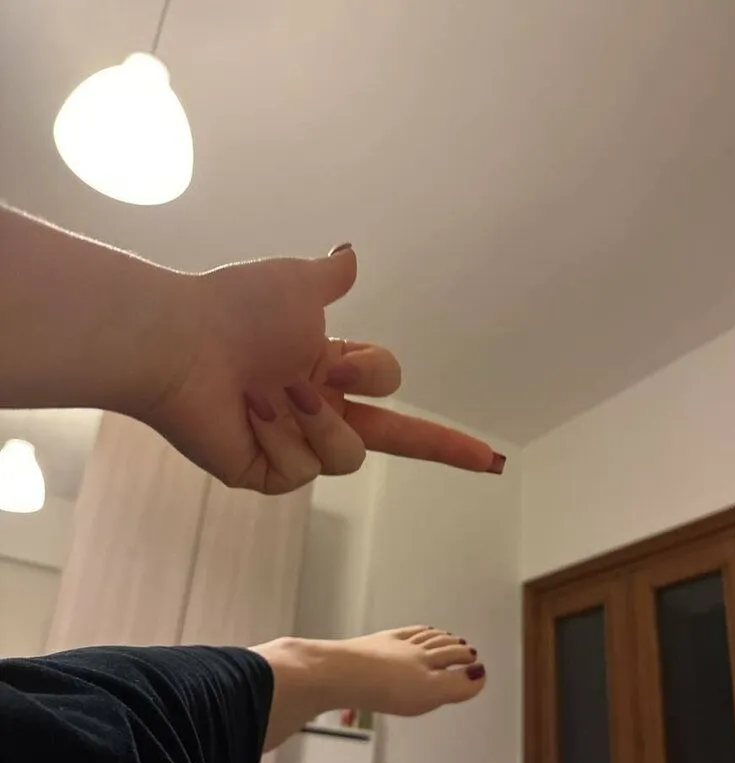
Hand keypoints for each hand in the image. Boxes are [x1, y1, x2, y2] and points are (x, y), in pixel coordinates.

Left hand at [143, 246, 503, 493]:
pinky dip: (280, 438)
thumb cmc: (235, 310)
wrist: (181, 345)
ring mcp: (294, 445)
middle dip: (447, 449)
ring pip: (348, 455)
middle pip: (395, 436)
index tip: (358, 367)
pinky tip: (248, 415)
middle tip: (489, 461)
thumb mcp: (295, 283)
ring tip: (277, 395)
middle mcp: (316, 410)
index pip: (386, 384)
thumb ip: (330, 278)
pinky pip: (303, 469)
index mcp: (326, 369)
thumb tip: (351, 253)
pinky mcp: (267, 473)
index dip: (387, 375)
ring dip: (320, 422)